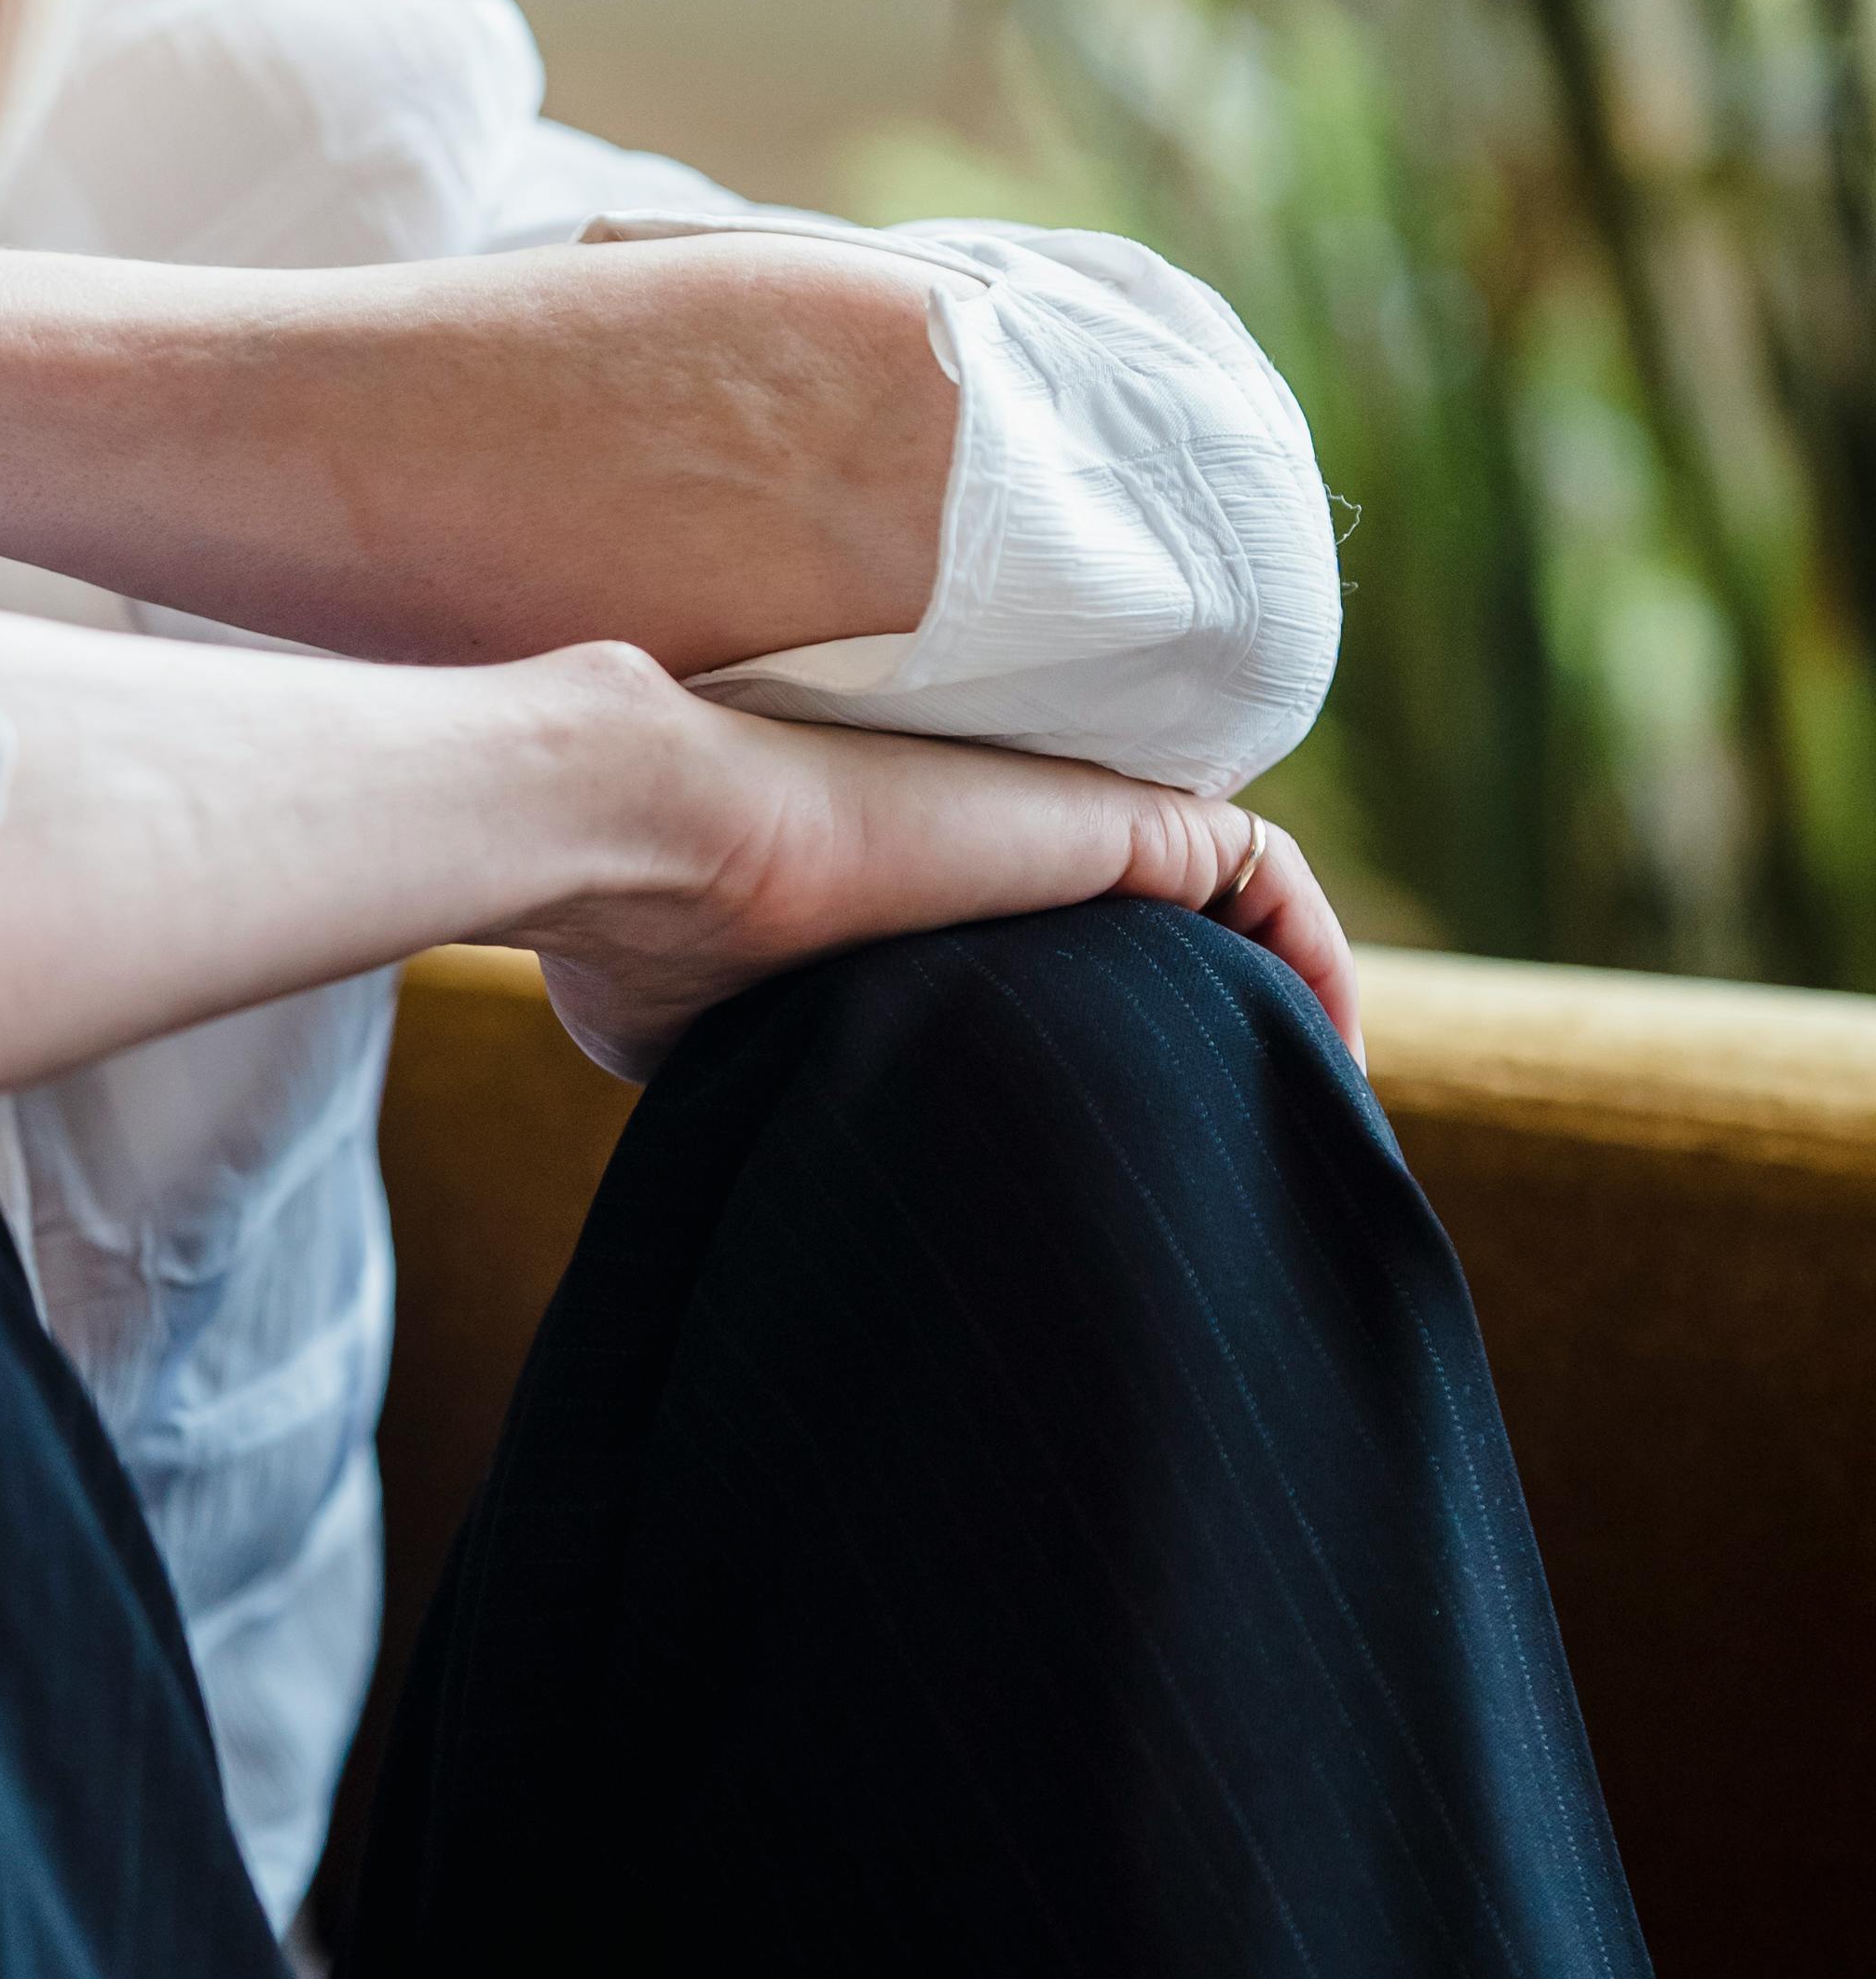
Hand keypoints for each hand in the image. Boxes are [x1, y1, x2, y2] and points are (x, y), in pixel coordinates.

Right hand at [521, 666, 1362, 1074]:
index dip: (1108, 1041)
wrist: (650, 830)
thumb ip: (790, 1065)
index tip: (1129, 1155)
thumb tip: (792, 1155)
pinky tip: (1327, 1061)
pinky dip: (1316, 961)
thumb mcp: (720, 1034)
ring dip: (1275, 1007)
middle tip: (1226, 1157)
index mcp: (925, 901)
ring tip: (1296, 1122)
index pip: (1057, 958)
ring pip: (1224, 906)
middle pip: (1156, 936)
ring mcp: (1068, 825)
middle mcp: (1010, 849)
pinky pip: (1266, 878)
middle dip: (1203, 1039)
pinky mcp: (1119, 821)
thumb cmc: (651, 939)